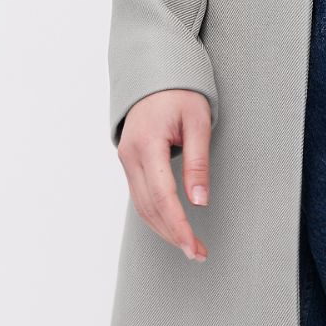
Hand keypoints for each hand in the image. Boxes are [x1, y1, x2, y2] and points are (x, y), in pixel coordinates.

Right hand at [117, 91, 210, 261]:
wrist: (154, 72)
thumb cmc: (180, 93)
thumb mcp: (198, 122)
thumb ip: (198, 162)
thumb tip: (199, 202)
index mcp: (147, 144)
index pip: (163, 196)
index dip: (179, 226)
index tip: (195, 247)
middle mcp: (130, 155)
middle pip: (149, 207)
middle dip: (174, 235)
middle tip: (199, 254)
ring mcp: (126, 160)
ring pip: (142, 206)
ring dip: (164, 230)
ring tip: (190, 246)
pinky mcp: (130, 162)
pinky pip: (140, 197)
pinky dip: (156, 216)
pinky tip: (173, 226)